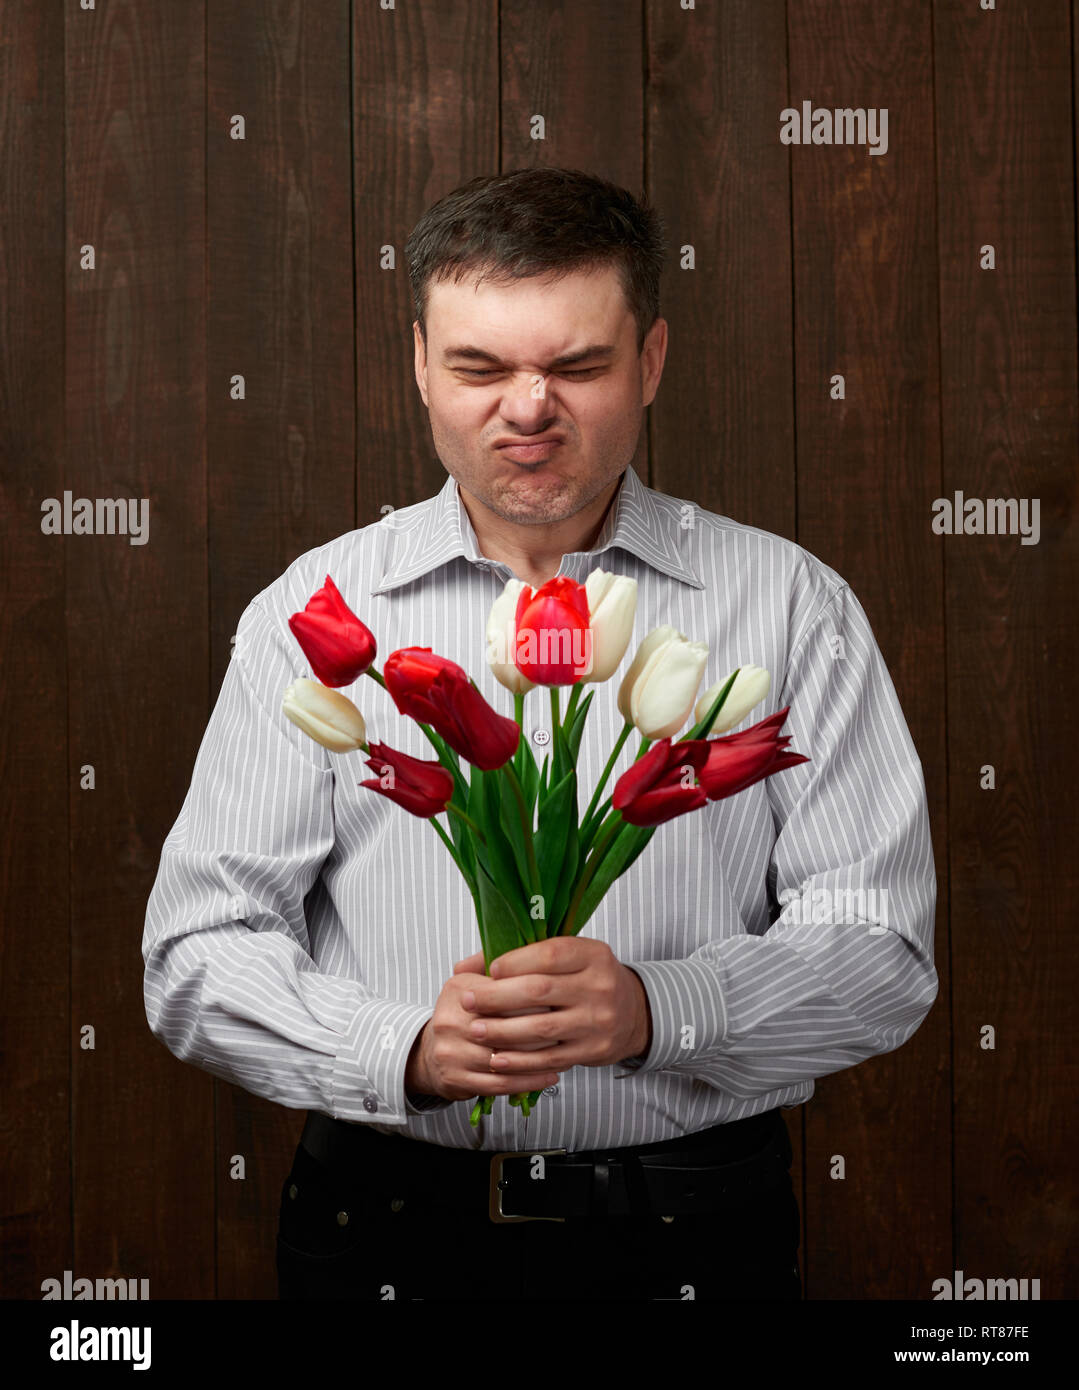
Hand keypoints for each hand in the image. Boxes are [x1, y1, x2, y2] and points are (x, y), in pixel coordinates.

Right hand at [404, 964, 562, 1102]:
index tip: (561, 1000)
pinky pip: (500, 1083)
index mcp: (459, 990)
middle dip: (541, 1029)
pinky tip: (549, 1074)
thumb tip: (522, 937)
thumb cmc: (463, 1015)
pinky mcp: (457, 1079)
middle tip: (569, 1027)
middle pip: (505, 1025)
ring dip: (540, 1058)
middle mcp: (450, 1020)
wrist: (431, 1053)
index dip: (535, 997)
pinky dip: (528, 1081)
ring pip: (505, 1057)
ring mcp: (451, 1052)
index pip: (503, 992)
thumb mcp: (473, 982)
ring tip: (565, 1052)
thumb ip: (495, 961)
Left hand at [451, 936, 652, 1076]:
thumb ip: (523, 956)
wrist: (633, 1012)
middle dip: (496, 997)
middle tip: (467, 1000)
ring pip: (541, 1028)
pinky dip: (519, 1060)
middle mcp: (599, 986)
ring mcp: (597, 1021)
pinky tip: (496, 1058)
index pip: (550, 954)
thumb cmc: (589, 979)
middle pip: (539, 991)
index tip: (489, 970)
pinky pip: (550, 1058)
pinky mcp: (593, 1050)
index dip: (515, 962)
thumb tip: (464, 966)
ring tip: (475, 1029)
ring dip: (502, 1031)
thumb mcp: (570, 957)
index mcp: (593, 955)